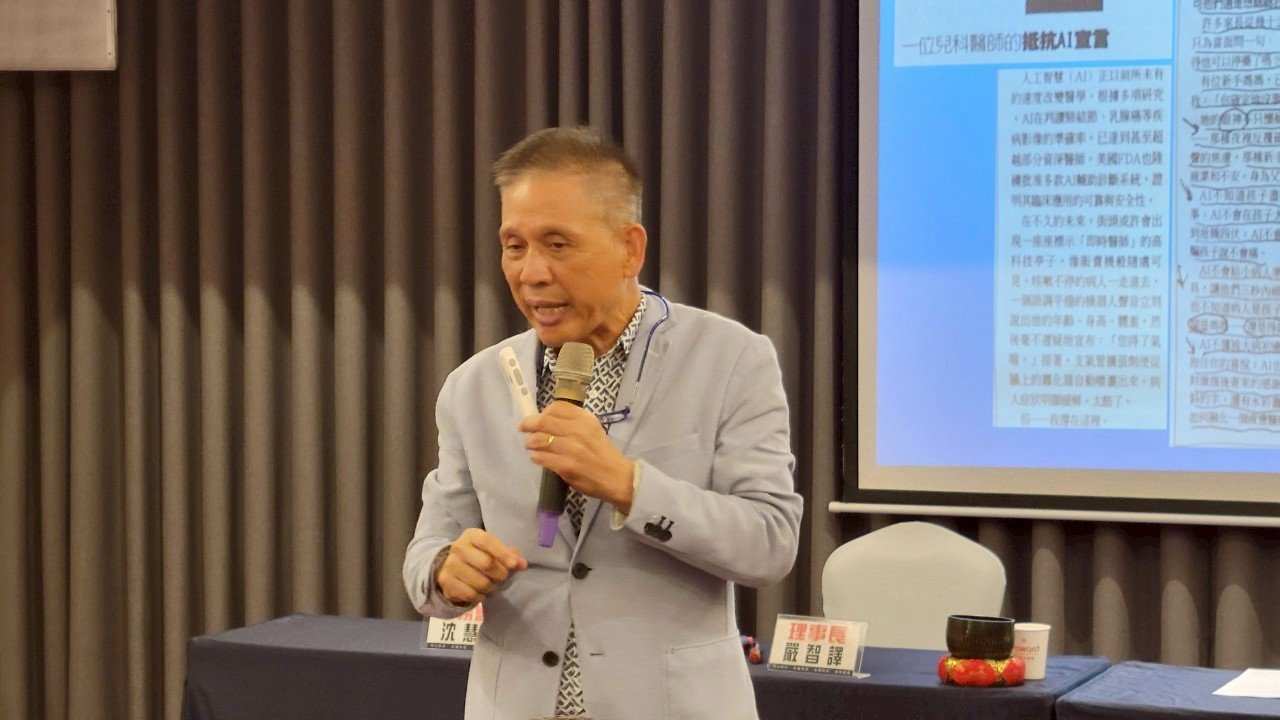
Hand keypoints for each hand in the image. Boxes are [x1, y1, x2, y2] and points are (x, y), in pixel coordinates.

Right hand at [435, 528, 527, 605]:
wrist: (451, 568)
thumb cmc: (479, 556)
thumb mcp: (494, 550)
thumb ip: (510, 555)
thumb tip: (522, 564)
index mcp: (471, 535)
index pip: (487, 541)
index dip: (502, 553)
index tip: (514, 565)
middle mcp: (458, 547)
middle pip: (486, 564)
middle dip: (500, 574)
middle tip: (503, 577)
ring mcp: (450, 565)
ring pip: (480, 582)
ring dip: (491, 587)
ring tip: (490, 584)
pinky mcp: (446, 582)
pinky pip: (471, 594)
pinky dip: (480, 596)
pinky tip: (480, 592)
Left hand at [519, 401, 635, 512]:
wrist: (617, 477)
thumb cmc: (603, 453)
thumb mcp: (593, 430)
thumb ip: (573, 423)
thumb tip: (547, 419)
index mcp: (586, 419)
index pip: (558, 407)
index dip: (543, 411)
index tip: (538, 417)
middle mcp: (578, 430)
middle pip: (544, 421)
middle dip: (529, 424)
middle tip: (523, 428)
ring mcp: (572, 448)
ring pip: (540, 439)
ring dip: (531, 442)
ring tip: (530, 445)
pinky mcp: (567, 466)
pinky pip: (542, 457)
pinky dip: (536, 456)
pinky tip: (536, 457)